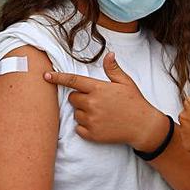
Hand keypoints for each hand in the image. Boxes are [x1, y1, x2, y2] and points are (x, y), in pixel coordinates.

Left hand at [43, 52, 165, 149]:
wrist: (143, 127)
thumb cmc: (134, 102)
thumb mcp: (126, 83)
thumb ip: (113, 69)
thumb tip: (109, 55)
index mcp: (98, 89)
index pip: (73, 81)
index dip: (58, 78)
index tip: (46, 76)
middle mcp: (92, 104)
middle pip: (72, 98)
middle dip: (80, 98)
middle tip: (95, 101)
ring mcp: (91, 120)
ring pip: (76, 113)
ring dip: (83, 112)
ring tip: (100, 113)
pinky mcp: (91, 134)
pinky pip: (78, 128)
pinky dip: (84, 127)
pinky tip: (98, 124)